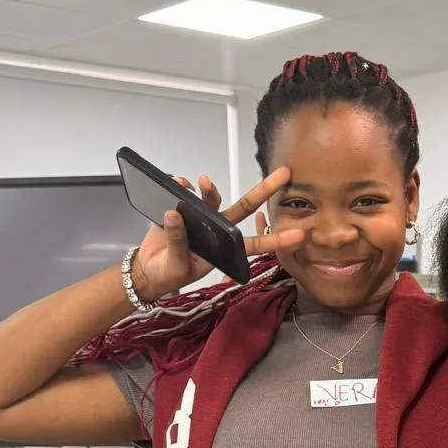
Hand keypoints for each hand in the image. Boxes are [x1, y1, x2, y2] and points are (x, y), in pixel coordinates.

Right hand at [130, 167, 306, 302]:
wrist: (148, 270)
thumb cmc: (168, 273)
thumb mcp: (176, 266)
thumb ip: (178, 242)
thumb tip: (175, 214)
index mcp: (223, 250)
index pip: (255, 244)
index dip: (276, 240)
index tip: (299, 235)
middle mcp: (217, 230)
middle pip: (245, 207)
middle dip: (265, 190)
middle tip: (285, 174)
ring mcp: (201, 218)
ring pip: (214, 198)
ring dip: (210, 188)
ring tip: (203, 182)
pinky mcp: (181, 209)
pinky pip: (185, 192)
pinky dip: (181, 186)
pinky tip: (176, 184)